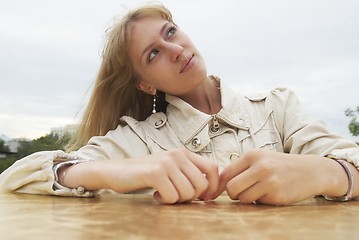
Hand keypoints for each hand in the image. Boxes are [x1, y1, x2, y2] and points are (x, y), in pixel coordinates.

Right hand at [104, 149, 218, 203]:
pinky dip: (165, 201)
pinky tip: (156, 195)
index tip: (206, 198)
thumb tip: (210, 191)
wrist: (117, 171)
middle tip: (177, 196)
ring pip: (188, 193)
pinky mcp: (155, 173)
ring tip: (164, 193)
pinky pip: (172, 196)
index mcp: (184, 153)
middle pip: (202, 184)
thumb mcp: (171, 168)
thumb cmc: (146, 174)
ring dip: (177, 200)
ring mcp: (167, 163)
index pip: (213, 168)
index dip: (214, 186)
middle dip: (192, 197)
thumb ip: (189, 174)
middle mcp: (178, 155)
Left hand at [211, 149, 333, 204]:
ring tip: (258, 191)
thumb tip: (218, 185)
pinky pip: (257, 203)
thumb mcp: (261, 158)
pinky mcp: (277, 195)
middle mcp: (260, 166)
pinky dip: (260, 201)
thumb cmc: (280, 165)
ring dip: (246, 198)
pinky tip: (270, 193)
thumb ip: (241, 168)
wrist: (311, 171)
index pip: (225, 173)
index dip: (222, 184)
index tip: (224, 190)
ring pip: (242, 198)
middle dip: (232, 194)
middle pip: (231, 188)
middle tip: (241, 193)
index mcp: (253, 155)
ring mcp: (269, 181)